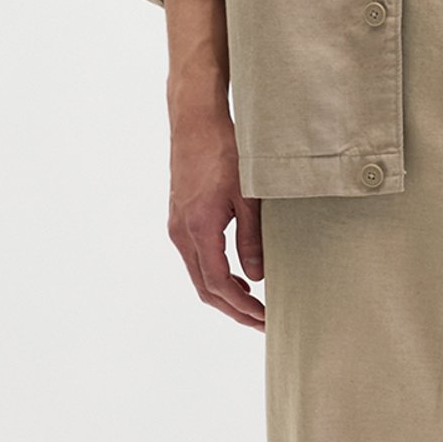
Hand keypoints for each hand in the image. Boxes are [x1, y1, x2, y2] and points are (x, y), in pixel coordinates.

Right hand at [161, 0, 262, 327]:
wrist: (195, 120)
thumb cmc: (224, 151)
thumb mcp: (248, 195)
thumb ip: (252, 238)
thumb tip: (257, 277)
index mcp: (198, 229)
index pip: (218, 284)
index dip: (242, 307)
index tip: (265, 318)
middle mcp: (181, 232)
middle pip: (204, 288)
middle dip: (233, 309)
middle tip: (262, 321)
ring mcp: (177, 225)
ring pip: (198, 274)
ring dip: (224, 294)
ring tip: (253, 304)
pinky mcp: (180, 217)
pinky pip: (196, 258)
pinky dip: (216, 275)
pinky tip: (238, 276)